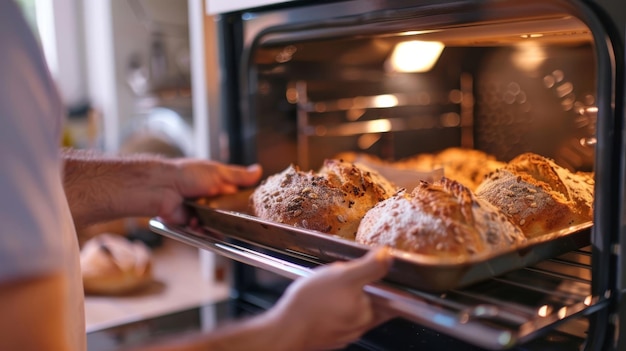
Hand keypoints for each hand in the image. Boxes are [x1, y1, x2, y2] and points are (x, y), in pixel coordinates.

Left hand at [157, 159, 261, 223]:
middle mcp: (209, 198)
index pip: (237, 195)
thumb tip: (258, 170)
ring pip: (216, 224)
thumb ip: (239, 176)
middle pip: (228, 212)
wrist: (163, 187)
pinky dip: (203, 230)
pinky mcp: (190, 223)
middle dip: (231, 215)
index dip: (244, 202)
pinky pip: (202, 232)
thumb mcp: (218, 172)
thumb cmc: (187, 174)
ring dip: (216, 224)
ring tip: (213, 220)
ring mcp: (200, 211)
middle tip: (233, 216)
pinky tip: (199, 225)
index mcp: (217, 184)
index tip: (253, 207)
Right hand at [267, 247, 392, 350]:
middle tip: (338, 279)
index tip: (370, 275)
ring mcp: (343, 333)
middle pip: (366, 299)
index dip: (379, 282)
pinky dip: (327, 308)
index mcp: (369, 312)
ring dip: (340, 297)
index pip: (388, 297)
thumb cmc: (311, 304)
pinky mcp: (328, 335)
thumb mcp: (343, 276)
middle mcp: (359, 327)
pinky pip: (333, 316)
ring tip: (324, 290)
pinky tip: (316, 301)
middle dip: (354, 287)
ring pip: (348, 307)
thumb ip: (370, 267)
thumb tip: (388, 255)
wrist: (284, 328)